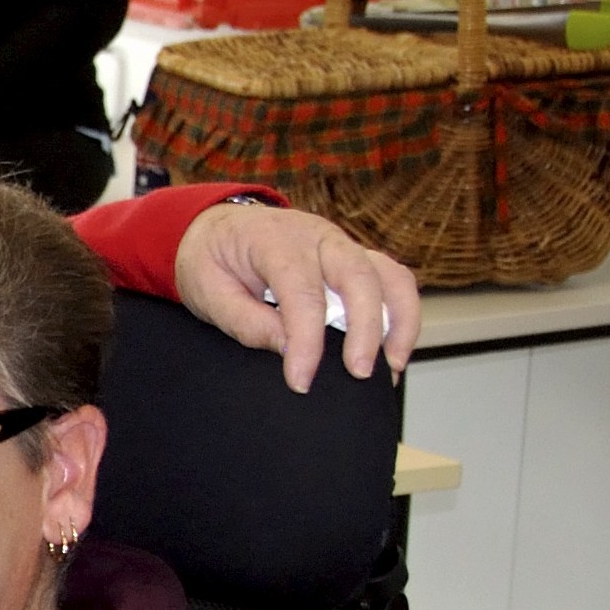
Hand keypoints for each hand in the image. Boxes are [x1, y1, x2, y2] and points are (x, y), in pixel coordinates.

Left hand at [175, 201, 421, 392]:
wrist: (215, 229)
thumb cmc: (210, 260)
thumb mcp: (207, 291)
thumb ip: (245, 321)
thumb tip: (287, 348)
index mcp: (274, 240)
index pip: (302, 292)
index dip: (306, 341)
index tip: (301, 380)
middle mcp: (317, 236)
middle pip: (358, 277)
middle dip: (365, 330)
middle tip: (359, 374)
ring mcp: (341, 245)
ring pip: (390, 275)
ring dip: (399, 321)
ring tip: (392, 366)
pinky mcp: (354, 259)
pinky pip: (392, 280)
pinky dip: (401, 314)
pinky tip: (392, 350)